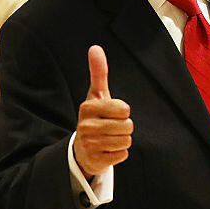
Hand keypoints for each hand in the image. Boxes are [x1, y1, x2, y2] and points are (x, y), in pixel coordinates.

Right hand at [72, 45, 132, 177]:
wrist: (82, 147)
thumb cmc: (94, 116)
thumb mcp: (96, 94)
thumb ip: (98, 72)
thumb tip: (95, 48)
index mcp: (87, 107)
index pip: (123, 109)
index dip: (123, 111)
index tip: (112, 112)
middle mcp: (86, 126)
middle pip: (127, 126)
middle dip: (125, 126)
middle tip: (112, 126)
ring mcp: (90, 145)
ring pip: (126, 141)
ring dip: (123, 140)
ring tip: (110, 137)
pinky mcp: (96, 160)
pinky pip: (122, 155)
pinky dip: (119, 153)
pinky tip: (108, 149)